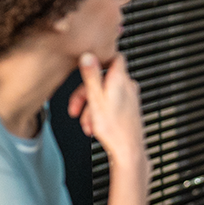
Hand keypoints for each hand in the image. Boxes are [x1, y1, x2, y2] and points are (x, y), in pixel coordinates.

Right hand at [68, 52, 146, 171]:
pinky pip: (109, 105)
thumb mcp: (96, 99)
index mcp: (120, 80)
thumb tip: (88, 54)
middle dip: (85, 95)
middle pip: (102, 81)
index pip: (114, 57)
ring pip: (103, 95)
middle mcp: (128, 86)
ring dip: (90, 109)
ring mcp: (129, 98)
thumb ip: (91, 76)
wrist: (128, 150)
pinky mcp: (128, 109)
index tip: (87, 67)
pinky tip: (94, 127)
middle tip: (74, 110)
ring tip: (87, 124)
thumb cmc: (113, 129)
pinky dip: (99, 114)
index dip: (101, 60)